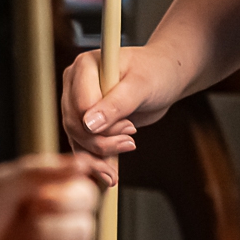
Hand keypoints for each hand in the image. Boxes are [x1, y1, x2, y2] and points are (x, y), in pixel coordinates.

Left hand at [0, 157, 98, 239]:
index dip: (70, 200)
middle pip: (86, 229)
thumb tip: (85, 163)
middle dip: (57, 231)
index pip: (85, 198)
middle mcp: (54, 236)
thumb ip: (43, 171)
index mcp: (48, 205)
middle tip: (23, 235)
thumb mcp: (1, 186)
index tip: (38, 202)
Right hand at [60, 42, 180, 186]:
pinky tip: (109, 173)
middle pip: (74, 124)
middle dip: (100, 143)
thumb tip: (88, 125)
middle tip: (130, 145)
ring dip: (97, 156)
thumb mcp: (141, 86)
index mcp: (85, 66)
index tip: (130, 129)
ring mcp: (77, 102)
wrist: (164, 77)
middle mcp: (75, 83)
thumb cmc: (156, 73)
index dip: (104, 125)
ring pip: (76, 137)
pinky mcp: (84, 119)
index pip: (81, 106)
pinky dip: (95, 159)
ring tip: (115, 172)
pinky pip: (82, 143)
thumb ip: (116, 104)